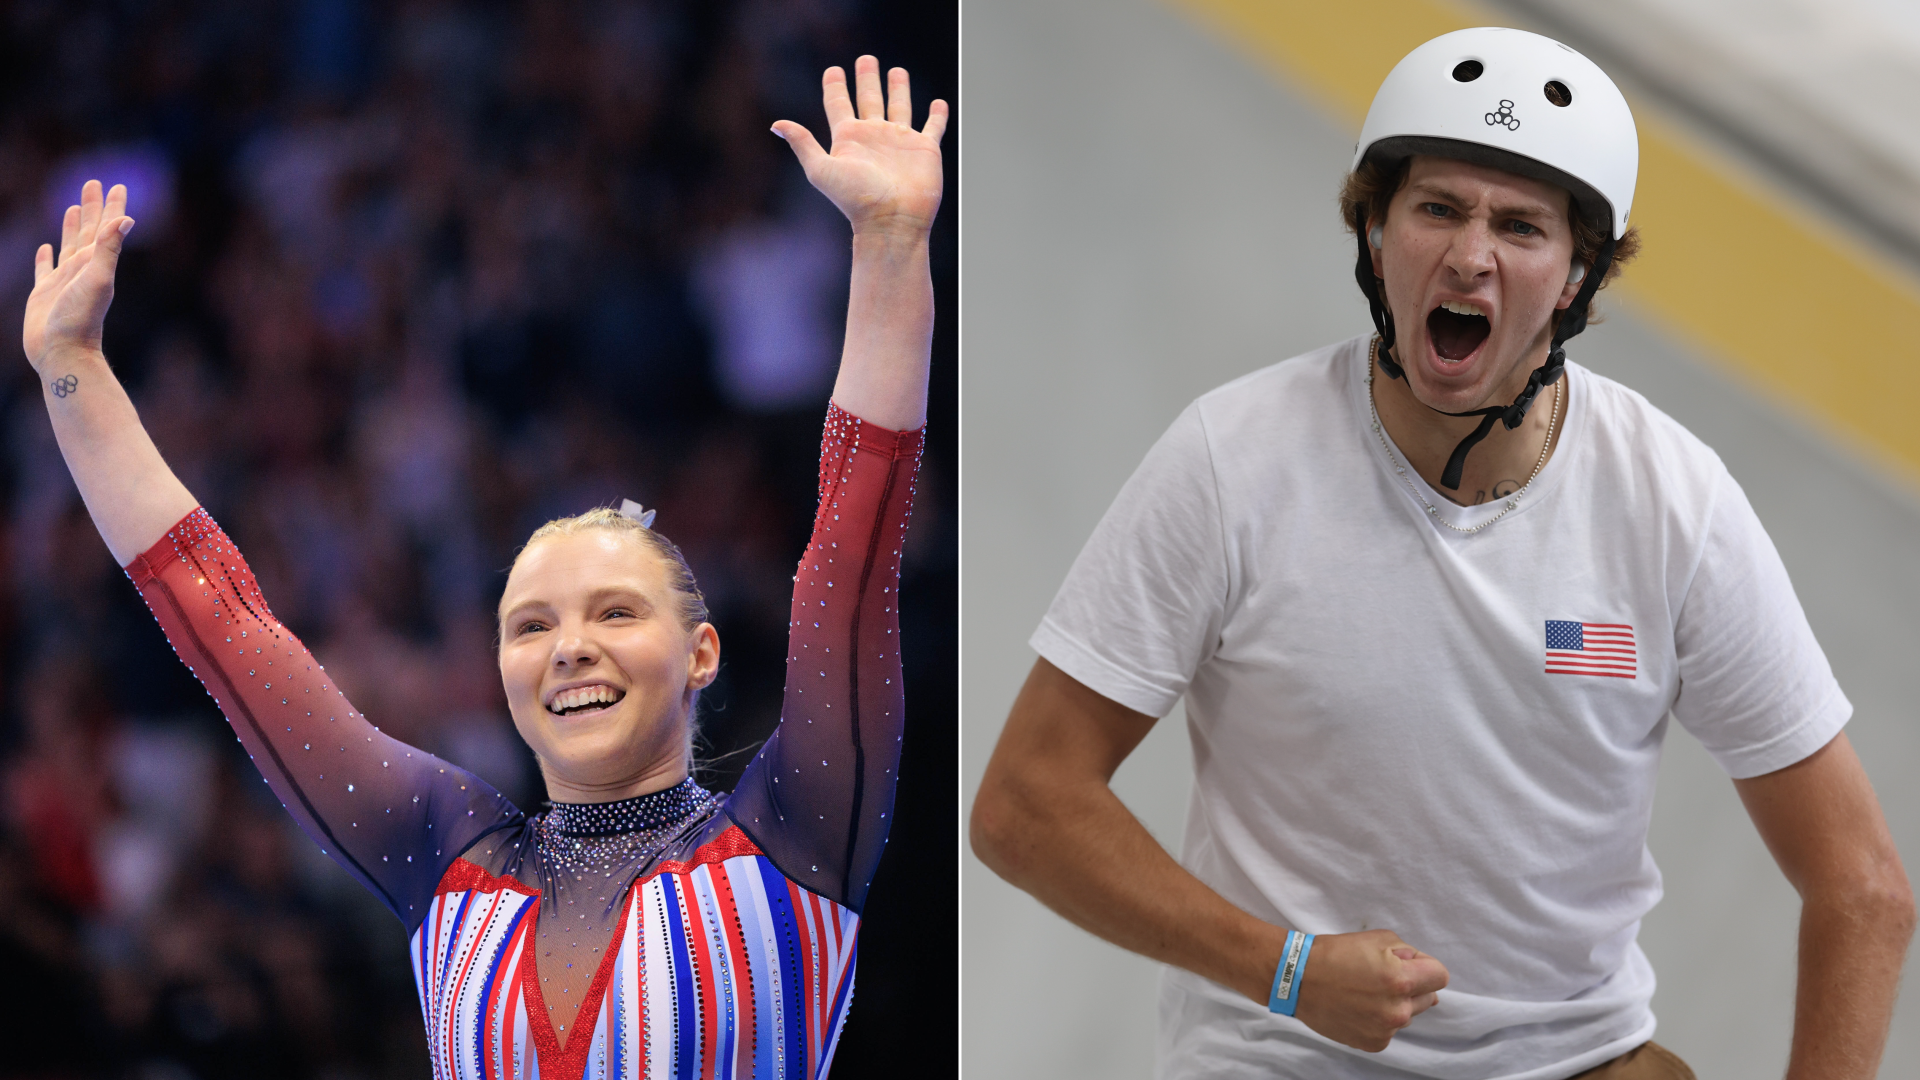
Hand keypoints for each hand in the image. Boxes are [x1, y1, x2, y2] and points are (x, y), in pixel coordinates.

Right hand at [23, 180, 133, 374]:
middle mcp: (82, 269)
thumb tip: (126, 219)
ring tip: (73, 207)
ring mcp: (63, 281)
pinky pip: (45, 270)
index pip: (106, 228)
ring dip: (71, 226)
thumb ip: (109, 249)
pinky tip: (46, 249)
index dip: (112, 207)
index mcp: (96, 263)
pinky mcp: (45, 294)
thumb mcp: (97, 279)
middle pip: (88, 231)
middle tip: (93, 183)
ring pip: (68, 245)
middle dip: (92, 207)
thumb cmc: (81, 319)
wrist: (63, 353)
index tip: (118, 186)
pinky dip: (46, 258)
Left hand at [773, 56, 947, 237]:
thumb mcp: (821, 169)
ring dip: (899, 89)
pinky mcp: (925, 149)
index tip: (833, 70)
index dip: (834, 86)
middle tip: (866, 59)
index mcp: (848, 138)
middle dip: (867, 78)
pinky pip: (933, 127)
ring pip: (900, 106)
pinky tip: (939, 104)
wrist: (892, 220)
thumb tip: (776, 124)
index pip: (838, 104)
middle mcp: (874, 136)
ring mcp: (900, 142)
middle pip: (869, 99)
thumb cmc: (856, 199)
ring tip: (897, 70)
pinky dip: (937, 115)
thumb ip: (802, 143)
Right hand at [1294, 929, 1448, 1051]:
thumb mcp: (1378, 938)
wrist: (1298, 978)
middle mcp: (1397, 1010)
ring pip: (1408, 1014)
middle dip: (1413, 986)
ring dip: (1396, 1003)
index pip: (1440, 976)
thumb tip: (1422, 970)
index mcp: (1400, 980)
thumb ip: (1408, 953)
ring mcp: (1385, 1030)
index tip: (1409, 964)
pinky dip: (1380, 1019)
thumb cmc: (1336, 953)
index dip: (1425, 967)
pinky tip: (1359, 1006)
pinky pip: (1390, 1029)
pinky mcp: (1373, 1043)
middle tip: (1382, 976)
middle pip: (1428, 998)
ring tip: (1365, 991)